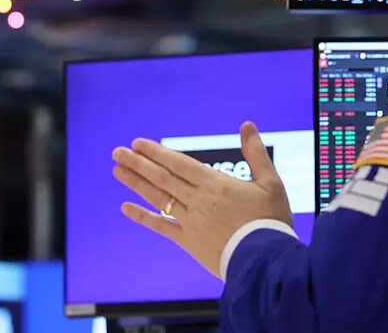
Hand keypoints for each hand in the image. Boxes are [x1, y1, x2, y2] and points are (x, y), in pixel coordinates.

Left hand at [112, 121, 293, 277]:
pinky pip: (162, 226)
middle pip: (162, 177)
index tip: (138, 144)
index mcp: (215, 183)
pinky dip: (143, 217)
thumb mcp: (270, 182)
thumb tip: (247, 125)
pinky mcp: (188, 241)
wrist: (265, 261)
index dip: (157, 152)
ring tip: (117, 171)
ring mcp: (190, 221)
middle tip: (117, 152)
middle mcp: (197, 200)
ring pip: (158, 198)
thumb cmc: (270, 221)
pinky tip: (126, 208)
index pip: (179, 163)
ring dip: (136, 183)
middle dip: (138, 163)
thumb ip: (256, 153)